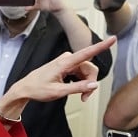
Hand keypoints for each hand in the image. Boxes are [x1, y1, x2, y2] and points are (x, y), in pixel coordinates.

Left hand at [0, 38, 116, 119]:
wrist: (25, 88)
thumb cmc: (37, 89)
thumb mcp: (58, 92)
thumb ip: (78, 88)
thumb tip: (94, 85)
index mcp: (64, 62)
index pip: (87, 52)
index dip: (101, 46)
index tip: (112, 38)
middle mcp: (67, 59)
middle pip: (89, 68)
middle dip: (90, 82)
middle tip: (85, 97)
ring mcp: (67, 62)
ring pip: (86, 71)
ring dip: (85, 84)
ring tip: (80, 96)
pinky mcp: (66, 66)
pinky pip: (80, 73)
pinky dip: (81, 82)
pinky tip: (74, 89)